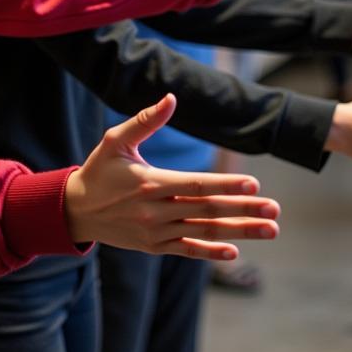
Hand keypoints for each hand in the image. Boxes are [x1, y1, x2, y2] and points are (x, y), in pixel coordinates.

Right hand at [65, 94, 279, 260]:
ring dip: (239, 232)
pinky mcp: (153, 247)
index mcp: (150, 182)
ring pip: (204, 232)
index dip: (226, 186)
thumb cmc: (99, 170)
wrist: (76, 211)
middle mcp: (155, 211)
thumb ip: (146, 120)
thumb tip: (172, 98)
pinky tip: (234, 253)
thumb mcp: (116, 140)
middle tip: (275, 209)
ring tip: (270, 229)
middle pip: (207, 210)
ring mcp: (156, 232)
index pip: (196, 186)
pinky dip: (210, 252)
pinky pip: (187, 251)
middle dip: (244, 210)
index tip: (254, 184)